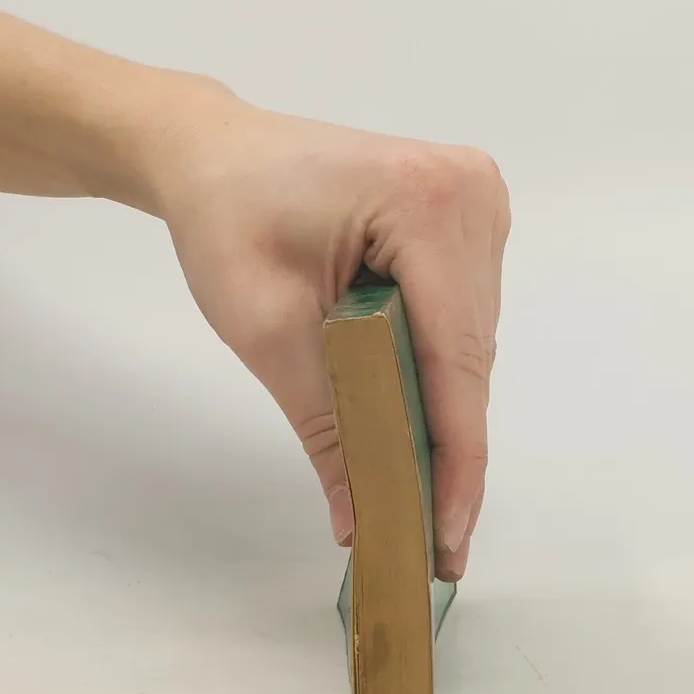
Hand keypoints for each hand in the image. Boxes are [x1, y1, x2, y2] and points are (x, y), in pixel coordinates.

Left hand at [154, 88, 508, 581]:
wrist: (215, 152)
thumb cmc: (227, 216)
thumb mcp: (265, 327)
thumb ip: (326, 423)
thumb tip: (360, 518)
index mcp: (427, 202)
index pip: (455, 356)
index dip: (454, 458)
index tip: (446, 539)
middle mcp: (473, 195)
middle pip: (470, 354)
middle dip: (448, 448)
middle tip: (428, 541)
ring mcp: (478, 202)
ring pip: (471, 342)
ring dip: (443, 413)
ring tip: (420, 496)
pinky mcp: (468, 217)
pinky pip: (462, 318)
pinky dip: (435, 371)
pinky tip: (413, 424)